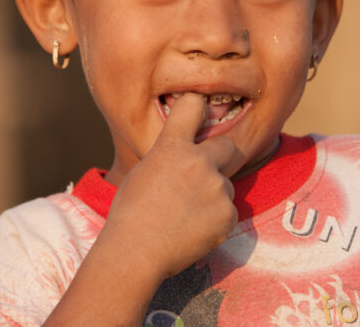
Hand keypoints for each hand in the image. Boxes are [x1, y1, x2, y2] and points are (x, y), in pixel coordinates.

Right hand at [102, 93, 239, 279]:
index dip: (197, 107)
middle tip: (208, 173)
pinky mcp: (227, 215)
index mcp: (172, 147)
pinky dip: (216, 220)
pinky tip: (194, 230)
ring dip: (214, 196)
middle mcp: (200, 162)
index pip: (192, 106)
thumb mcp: (144, 171)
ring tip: (186, 215)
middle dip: (222, 156)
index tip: (200, 108)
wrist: (135, 253)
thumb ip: (170, 156)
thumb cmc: (131, 213)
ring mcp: (217, 189)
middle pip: (229, 146)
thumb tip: (187, 151)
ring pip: (226, 185)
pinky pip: (228, 211)